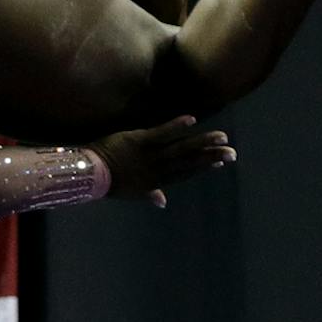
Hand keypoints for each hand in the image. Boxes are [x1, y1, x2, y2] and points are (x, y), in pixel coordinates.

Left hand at [88, 116, 236, 207]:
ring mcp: (150, 155)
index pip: (185, 174)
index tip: (220, 163)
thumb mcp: (132, 192)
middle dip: (211, 156)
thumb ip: (150, 194)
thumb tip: (163, 202)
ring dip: (201, 141)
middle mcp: (158, 169)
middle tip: (232, 152)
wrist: (89, 175)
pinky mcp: (139, 140)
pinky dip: (176, 126)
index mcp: (156, 181)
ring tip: (220, 137)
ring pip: (180, 148)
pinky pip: (161, 133)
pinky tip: (191, 119)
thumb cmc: (110, 182)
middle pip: (189, 161)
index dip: (203, 167)